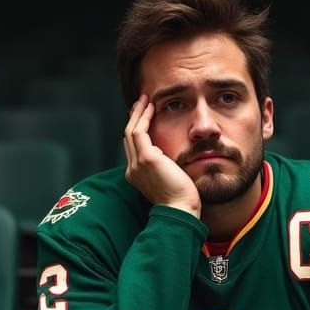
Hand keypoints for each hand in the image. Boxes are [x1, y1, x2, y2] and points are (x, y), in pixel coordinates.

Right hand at [123, 94, 200, 218]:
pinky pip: (140, 131)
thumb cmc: (180, 198)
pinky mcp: (146, 159)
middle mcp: (132, 169)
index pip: (132, 147)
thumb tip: (166, 155)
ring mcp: (137, 164)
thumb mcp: (168, 179)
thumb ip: (162, 167)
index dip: (136, 128)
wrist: (181, 210)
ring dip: (138, 113)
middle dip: (134, 117)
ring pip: (131, 131)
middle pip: (128, 136)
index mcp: (136, 175)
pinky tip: (152, 107)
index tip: (143, 116)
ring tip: (146, 99)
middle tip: (141, 102)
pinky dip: (144, 117)